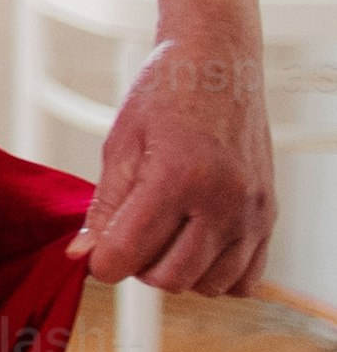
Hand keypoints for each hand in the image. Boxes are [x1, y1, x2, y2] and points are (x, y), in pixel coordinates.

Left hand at [77, 32, 277, 296]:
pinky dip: (217, 273)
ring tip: (163, 235)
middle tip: (128, 237)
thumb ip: (104, 207)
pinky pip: (246, 278)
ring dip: (177, 271)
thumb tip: (83, 255)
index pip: (130, 254)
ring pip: (207, 284)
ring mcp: (251, 213)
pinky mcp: (268, 217)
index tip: (95, 254)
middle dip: (139, 267)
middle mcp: (223, 202)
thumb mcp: (120, 145)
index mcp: (177, 179)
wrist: (219, 66)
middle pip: (169, 278)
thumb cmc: (165, 95)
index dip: (103, 263)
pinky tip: (196, 245)